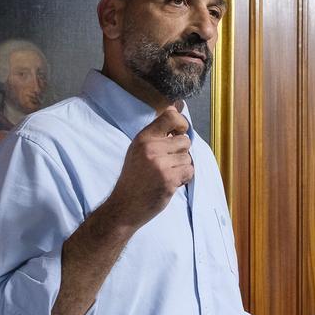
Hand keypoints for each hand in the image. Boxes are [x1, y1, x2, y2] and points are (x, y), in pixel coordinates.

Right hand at [102, 106, 193, 228]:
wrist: (124, 205)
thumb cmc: (134, 177)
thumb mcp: (139, 149)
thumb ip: (157, 133)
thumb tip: (175, 108)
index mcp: (143, 138)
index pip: (171, 117)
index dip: (182, 123)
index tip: (180, 132)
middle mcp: (151, 148)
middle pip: (185, 141)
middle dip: (181, 152)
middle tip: (168, 163)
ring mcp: (160, 163)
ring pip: (188, 158)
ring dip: (182, 167)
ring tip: (166, 174)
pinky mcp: (169, 179)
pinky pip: (190, 171)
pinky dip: (184, 178)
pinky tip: (170, 182)